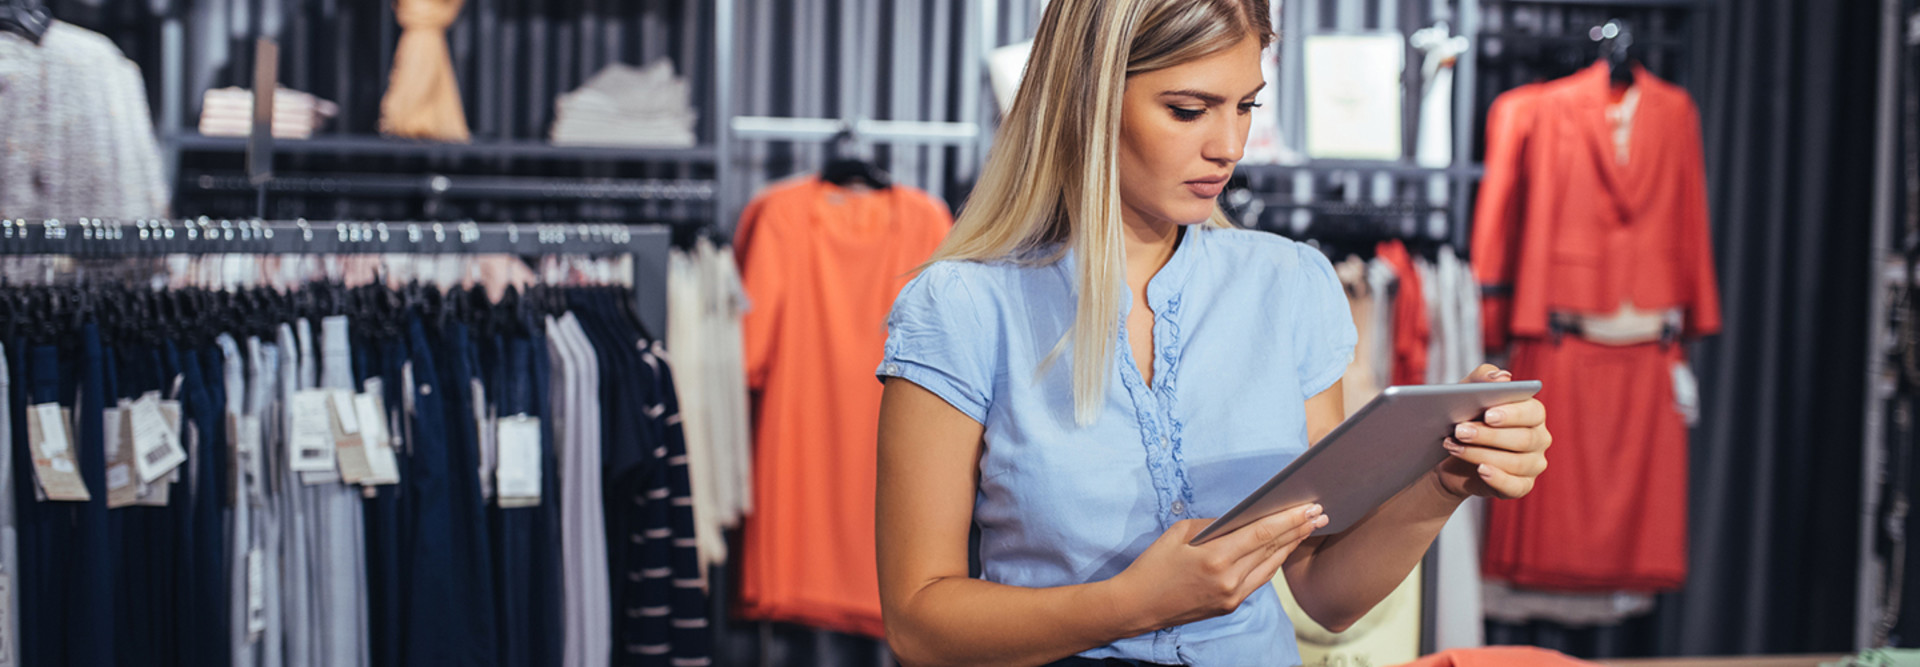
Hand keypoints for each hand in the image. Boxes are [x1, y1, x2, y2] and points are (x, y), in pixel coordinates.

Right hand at [1107, 504, 1328, 631]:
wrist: (1138, 605)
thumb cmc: (1154, 564)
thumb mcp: (1180, 533)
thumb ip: (1214, 525)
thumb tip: (1242, 519)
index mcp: (1214, 558)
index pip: (1261, 534)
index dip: (1288, 519)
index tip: (1308, 507)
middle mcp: (1229, 580)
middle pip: (1272, 549)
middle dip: (1298, 529)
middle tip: (1320, 513)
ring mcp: (1232, 596)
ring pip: (1270, 566)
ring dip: (1291, 546)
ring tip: (1308, 527)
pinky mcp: (1230, 605)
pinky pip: (1258, 579)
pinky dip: (1273, 562)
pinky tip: (1283, 548)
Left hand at [1435, 364, 1551, 499]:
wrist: (1449, 456)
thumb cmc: (1464, 418)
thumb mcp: (1466, 395)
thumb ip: (1482, 379)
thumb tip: (1502, 377)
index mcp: (1532, 413)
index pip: (1533, 412)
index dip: (1511, 414)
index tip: (1487, 415)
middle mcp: (1539, 438)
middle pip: (1523, 438)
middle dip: (1488, 435)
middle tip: (1459, 430)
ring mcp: (1533, 464)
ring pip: (1516, 462)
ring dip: (1482, 454)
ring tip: (1454, 447)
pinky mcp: (1522, 486)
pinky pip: (1516, 486)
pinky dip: (1498, 478)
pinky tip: (1481, 470)